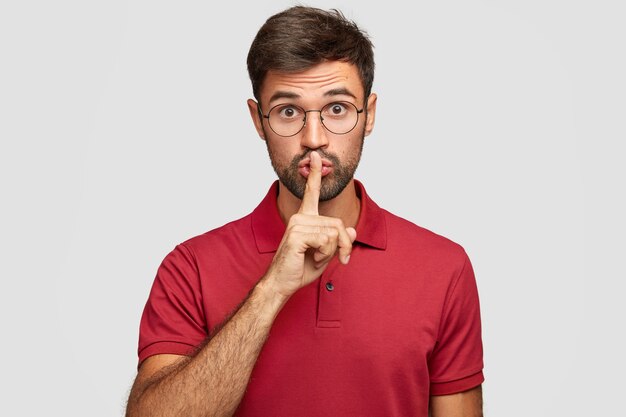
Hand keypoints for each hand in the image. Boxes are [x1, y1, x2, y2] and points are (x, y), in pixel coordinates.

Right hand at [263, 151, 356, 298]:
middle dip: (344, 245)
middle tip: (339, 259)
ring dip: (331, 252)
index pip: (311, 192)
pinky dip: (325, 255)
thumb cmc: (300, 268)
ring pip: (334, 234)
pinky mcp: (297, 234)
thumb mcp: (326, 254)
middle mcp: (300, 217)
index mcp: (305, 218)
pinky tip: (312, 258)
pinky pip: (326, 241)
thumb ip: (338, 241)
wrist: (282, 283)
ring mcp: (297, 223)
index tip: (316, 155)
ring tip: (316, 257)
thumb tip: (352, 230)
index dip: (315, 174)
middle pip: (339, 224)